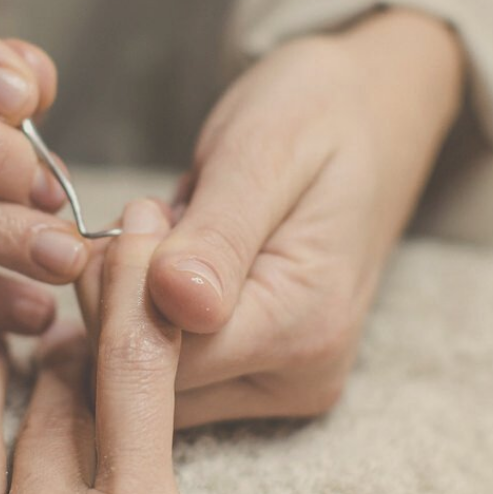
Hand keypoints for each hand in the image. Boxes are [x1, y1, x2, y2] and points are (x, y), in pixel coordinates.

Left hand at [79, 10, 464, 425]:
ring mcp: (279, 382)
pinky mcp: (258, 372)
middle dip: (122, 298)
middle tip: (150, 215)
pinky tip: (171, 260)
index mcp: (307, 326)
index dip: (124, 290)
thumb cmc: (317, 116)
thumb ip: (218, 234)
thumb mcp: (264, 153)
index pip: (169, 357)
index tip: (140, 211)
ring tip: (170, 232)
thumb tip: (174, 300)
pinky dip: (148, 313)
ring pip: (153, 378)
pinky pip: (171, 366)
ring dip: (131, 305)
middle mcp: (298, 376)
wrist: (370, 112)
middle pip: (154, 381)